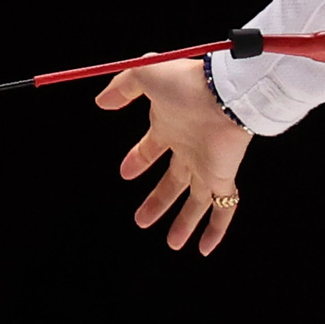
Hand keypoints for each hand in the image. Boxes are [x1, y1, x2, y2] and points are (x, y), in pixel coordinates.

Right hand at [96, 57, 251, 255]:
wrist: (224, 91)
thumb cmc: (186, 82)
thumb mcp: (144, 74)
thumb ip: (122, 87)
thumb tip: (100, 103)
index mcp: (171, 127)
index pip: (153, 150)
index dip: (139, 161)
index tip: (125, 173)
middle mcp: (189, 149)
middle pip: (173, 183)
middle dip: (157, 202)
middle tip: (140, 221)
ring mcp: (207, 165)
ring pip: (196, 202)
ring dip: (183, 223)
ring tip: (172, 244)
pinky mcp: (223, 176)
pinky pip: (223, 208)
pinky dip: (215, 229)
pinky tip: (205, 249)